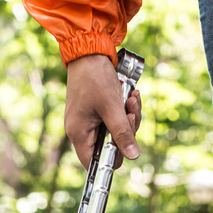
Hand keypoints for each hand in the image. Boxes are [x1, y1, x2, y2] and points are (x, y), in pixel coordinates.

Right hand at [65, 53, 142, 169]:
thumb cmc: (95, 78)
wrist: (89, 51)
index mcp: (79, 134)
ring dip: (129, 116)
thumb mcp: (112, 107)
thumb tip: (133, 156)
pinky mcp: (96, 109)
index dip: (114, 157)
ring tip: (132, 98)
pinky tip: (130, 94)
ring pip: (115, 130)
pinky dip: (124, 108)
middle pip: (110, 145)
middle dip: (127, 129)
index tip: (128, 143)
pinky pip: (114, 117)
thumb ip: (123, 133)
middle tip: (131, 112)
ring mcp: (89, 120)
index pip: (96, 161)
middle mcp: (81, 130)